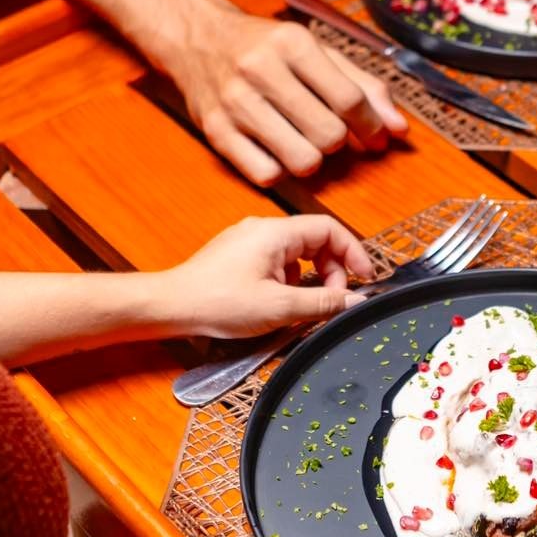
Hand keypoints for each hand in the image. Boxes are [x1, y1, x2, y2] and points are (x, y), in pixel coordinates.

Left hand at [156, 215, 374, 339]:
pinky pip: (277, 263)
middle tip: (334, 299)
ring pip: (297, 255)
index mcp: (276, 232)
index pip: (330, 229)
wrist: (171, 307)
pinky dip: (288, 282)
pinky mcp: (238, 257)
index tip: (364, 278)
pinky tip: (279, 305)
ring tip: (305, 306)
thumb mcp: (279, 307)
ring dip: (310, 279)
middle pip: (315, 241)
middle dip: (332, 270)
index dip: (353, 253)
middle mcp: (262, 230)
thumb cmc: (216, 302)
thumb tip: (353, 301)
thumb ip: (322, 303)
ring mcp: (249, 242)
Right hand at [158, 0, 407, 186]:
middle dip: (338, 142)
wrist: (196, 37)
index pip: (348, 99)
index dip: (370, 126)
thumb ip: (362, 86)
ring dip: (312, 160)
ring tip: (304, 143)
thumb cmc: (264, 48)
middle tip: (329, 134)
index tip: (376, 138)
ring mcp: (235, 103)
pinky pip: (267, 175)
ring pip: (302, 161)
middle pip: (328, 135)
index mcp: (292, 43)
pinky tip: (278, 153)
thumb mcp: (316, 51)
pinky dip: (281, 172)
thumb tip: (398, 129)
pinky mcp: (216, 132)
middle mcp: (261, 70)